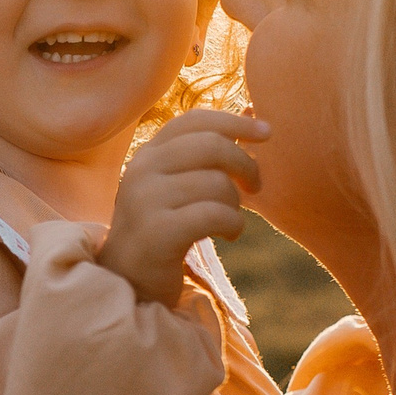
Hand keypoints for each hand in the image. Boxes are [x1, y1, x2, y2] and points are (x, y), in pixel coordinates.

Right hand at [96, 109, 269, 305]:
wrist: (128, 280)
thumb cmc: (163, 229)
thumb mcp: (176, 184)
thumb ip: (205, 154)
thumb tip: (253, 113)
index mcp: (148, 154)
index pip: (194, 121)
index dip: (234, 122)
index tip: (267, 133)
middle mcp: (142, 170)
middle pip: (211, 146)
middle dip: (246, 164)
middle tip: (256, 187)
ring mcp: (145, 200)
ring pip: (217, 183)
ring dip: (236, 204)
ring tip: (231, 221)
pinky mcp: (157, 232)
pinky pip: (214, 215)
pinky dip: (233, 225)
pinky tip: (229, 235)